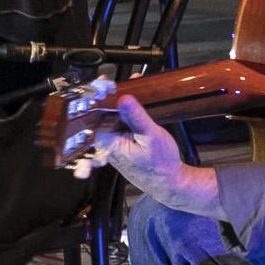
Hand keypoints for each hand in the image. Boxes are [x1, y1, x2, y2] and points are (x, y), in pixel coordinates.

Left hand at [84, 94, 221, 211]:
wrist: (170, 183)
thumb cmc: (162, 165)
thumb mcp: (152, 137)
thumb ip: (137, 117)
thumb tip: (123, 98)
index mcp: (107, 142)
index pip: (94, 114)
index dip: (97, 96)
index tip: (104, 83)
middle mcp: (105, 144)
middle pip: (101, 114)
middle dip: (109, 96)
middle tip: (120, 81)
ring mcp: (113, 144)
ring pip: (111, 118)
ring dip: (118, 103)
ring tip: (131, 86)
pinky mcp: (121, 143)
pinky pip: (119, 124)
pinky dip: (125, 112)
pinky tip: (133, 101)